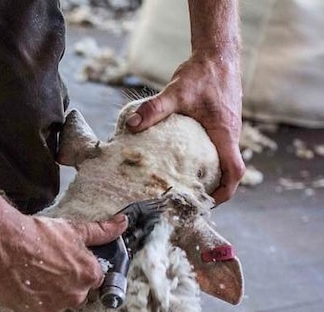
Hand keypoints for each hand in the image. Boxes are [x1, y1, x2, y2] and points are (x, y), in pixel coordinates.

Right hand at [0, 213, 127, 311]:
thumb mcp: (72, 230)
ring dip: (50, 293)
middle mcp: (76, 295)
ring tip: (35, 275)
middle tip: (48, 267)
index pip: (93, 278)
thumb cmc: (35, 236)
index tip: (66, 264)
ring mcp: (56, 306)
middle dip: (65, 283)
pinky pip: (40, 311)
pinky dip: (34, 301)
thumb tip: (121, 224)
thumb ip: (100, 231)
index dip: (79, 270)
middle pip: (76, 293)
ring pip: (58, 303)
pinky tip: (27, 284)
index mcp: (89, 275)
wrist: (3, 244)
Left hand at [125, 51, 244, 204]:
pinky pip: (216, 149)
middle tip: (186, 202)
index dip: (225, 192)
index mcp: (225, 133)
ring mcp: (227, 130)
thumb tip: (132, 125)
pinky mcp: (220, 124)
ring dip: (207, 176)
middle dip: (212, 190)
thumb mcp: (176, 91)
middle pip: (227, 172)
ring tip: (181, 188)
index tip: (208, 203)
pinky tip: (180, 163)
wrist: (218, 53)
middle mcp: (230, 135)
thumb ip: (154, 109)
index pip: (235, 171)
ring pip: (222, 161)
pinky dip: (203, 161)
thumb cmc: (202, 73)